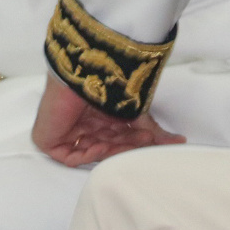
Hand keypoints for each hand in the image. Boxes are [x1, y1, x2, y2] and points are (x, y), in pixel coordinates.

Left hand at [30, 74, 184, 166]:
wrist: (84, 72)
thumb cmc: (107, 83)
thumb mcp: (135, 110)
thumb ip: (154, 131)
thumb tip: (179, 142)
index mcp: (98, 113)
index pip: (116, 135)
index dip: (133, 140)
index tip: (151, 140)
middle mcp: (82, 121)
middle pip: (106, 143)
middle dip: (124, 144)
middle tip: (142, 141)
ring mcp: (66, 130)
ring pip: (92, 151)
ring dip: (109, 149)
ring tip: (122, 141)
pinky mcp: (50, 140)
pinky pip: (70, 157)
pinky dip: (86, 155)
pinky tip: (97, 146)